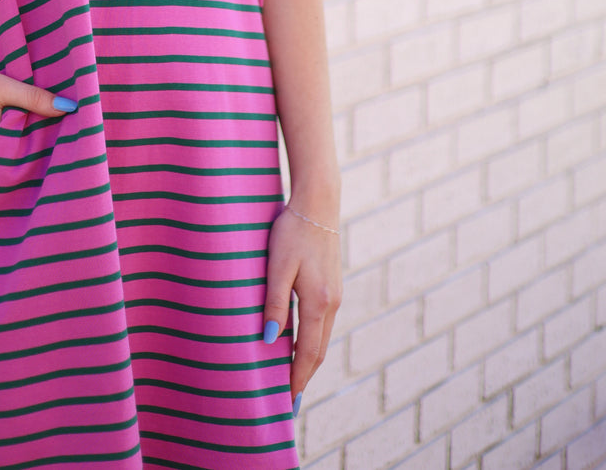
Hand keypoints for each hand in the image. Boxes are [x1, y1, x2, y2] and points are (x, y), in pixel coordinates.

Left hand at [263, 205, 341, 400]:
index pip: (308, 353)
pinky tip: (299, 345)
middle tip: (289, 402)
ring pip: (322, 338)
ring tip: (292, 380)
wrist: (317, 203)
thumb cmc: (292, 231)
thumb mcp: (277, 265)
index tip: (287, 402)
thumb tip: (270, 340)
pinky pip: (322, 324)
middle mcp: (332, 303)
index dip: (297, 379)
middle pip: (318, 351)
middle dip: (303, 377)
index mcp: (319, 302)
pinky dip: (312, 342)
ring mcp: (335, 294)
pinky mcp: (332, 286)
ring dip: (308, 361)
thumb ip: (274, 302)